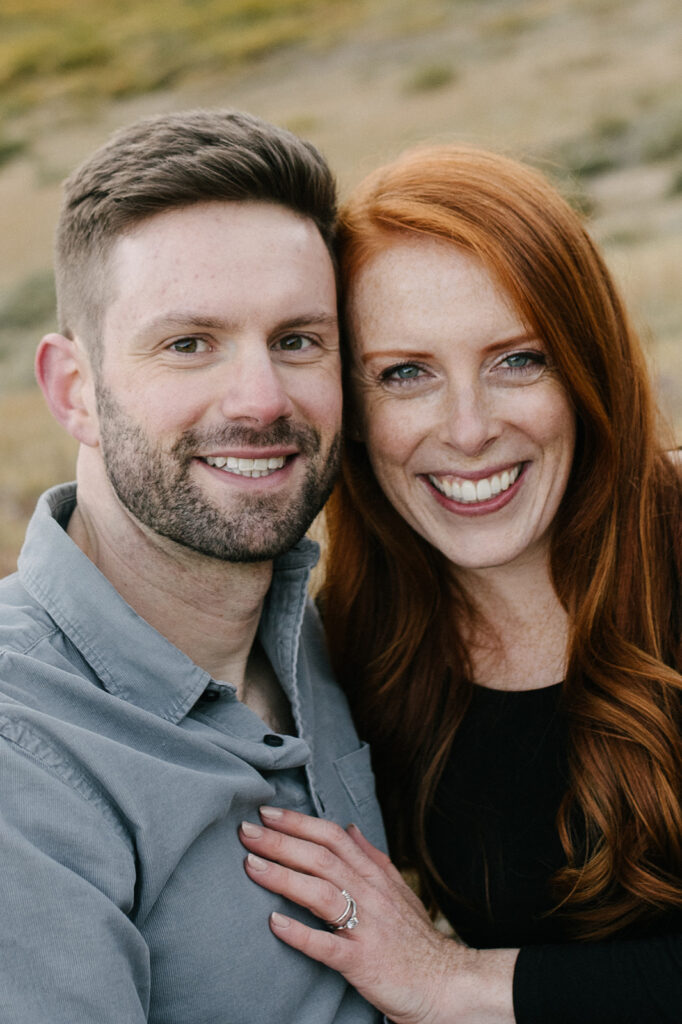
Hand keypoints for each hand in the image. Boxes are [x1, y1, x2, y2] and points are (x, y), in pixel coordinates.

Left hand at [240, 807, 516, 1023]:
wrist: (446, 985)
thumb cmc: (415, 940)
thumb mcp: (398, 891)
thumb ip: (372, 858)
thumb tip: (350, 828)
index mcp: (375, 876)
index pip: (334, 838)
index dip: (300, 822)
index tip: (268, 812)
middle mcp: (371, 895)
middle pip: (322, 858)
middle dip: (282, 841)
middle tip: (246, 831)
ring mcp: (367, 928)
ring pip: (322, 893)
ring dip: (284, 877)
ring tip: (251, 866)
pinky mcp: (363, 962)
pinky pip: (328, 946)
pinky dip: (300, 933)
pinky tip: (274, 923)